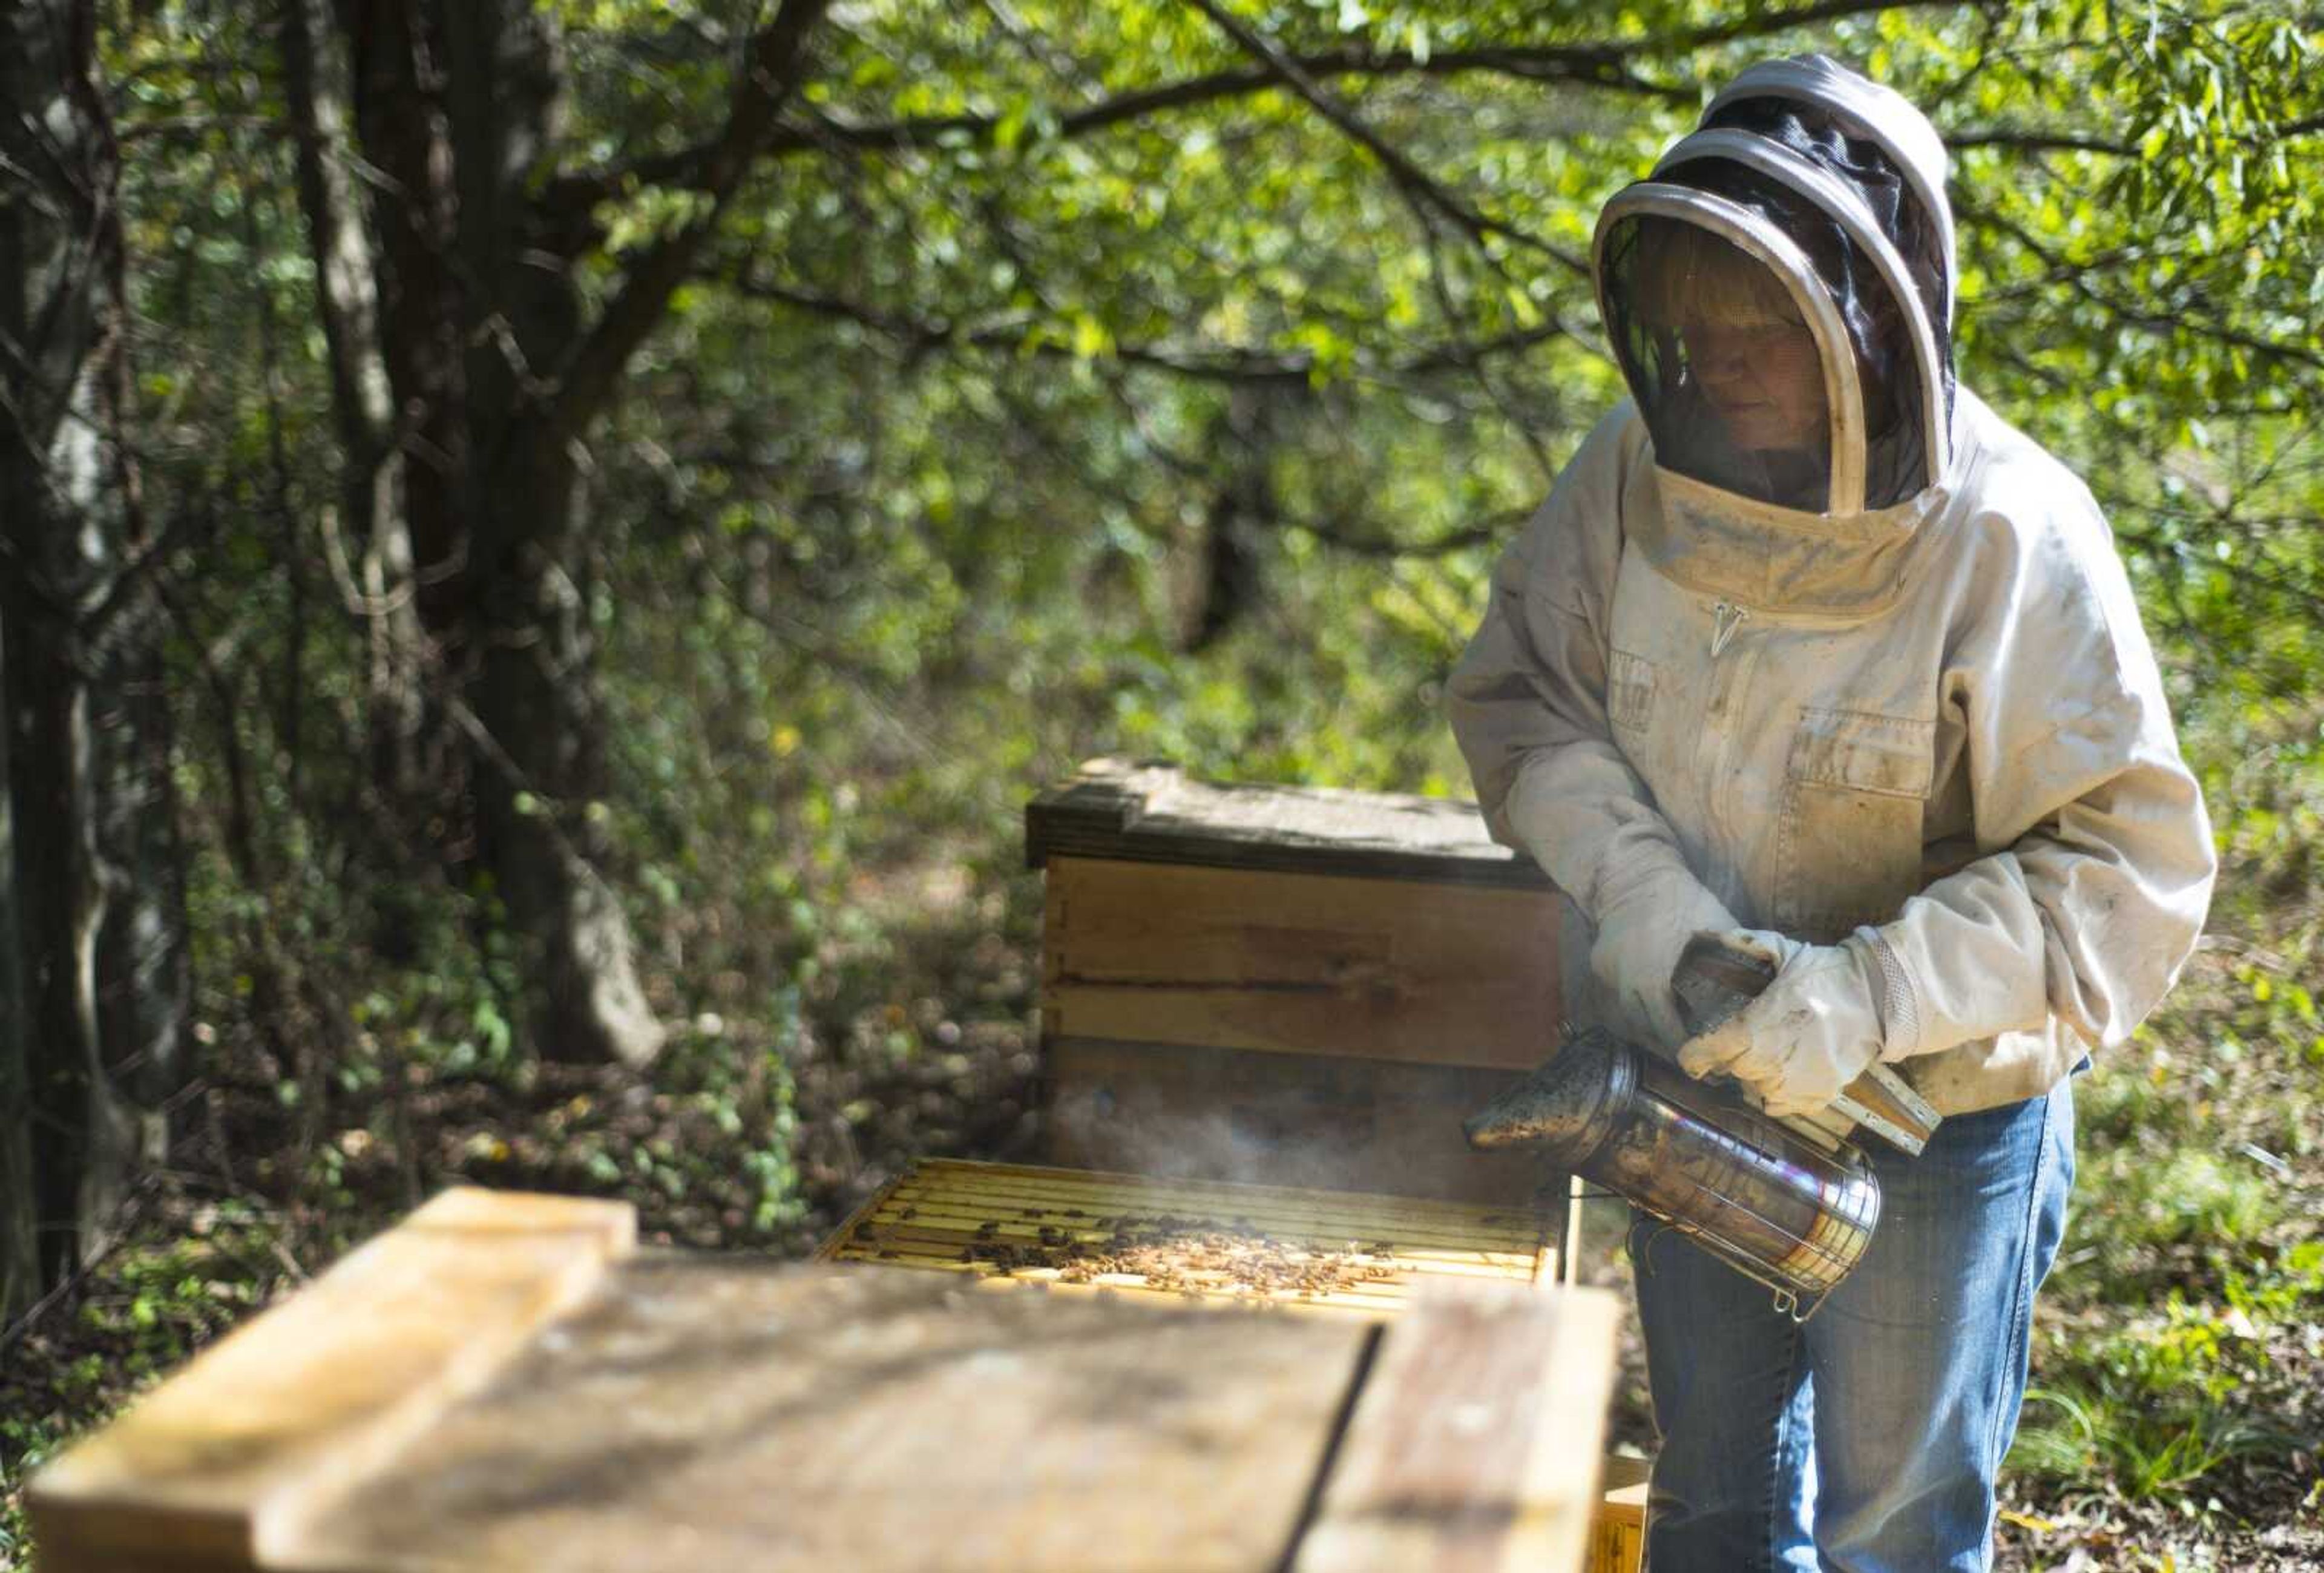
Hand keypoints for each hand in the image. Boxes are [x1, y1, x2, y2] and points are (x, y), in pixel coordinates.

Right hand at [1589, 860, 1738, 1051]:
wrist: (1634, 873)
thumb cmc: (1683, 899)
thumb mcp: (1718, 929)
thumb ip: (1735, 963)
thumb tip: (1760, 993)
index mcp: (1654, 978)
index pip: (1670, 1030)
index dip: (1690, 1050)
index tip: (1708, 1063)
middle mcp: (1625, 983)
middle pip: (1647, 1031)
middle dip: (1670, 1047)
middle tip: (1695, 1058)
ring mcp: (1608, 975)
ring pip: (1629, 1019)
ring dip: (1651, 1031)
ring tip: (1674, 1041)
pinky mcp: (1599, 967)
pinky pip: (1617, 999)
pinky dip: (1637, 1008)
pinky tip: (1653, 1011)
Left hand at [1677, 928, 1885, 1117]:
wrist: (1876, 1001)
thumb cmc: (1826, 976)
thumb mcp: (1784, 951)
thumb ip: (1744, 944)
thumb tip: (1707, 933)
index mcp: (1751, 1033)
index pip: (1702, 1055)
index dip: (1693, 1055)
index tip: (1693, 1052)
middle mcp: (1766, 1066)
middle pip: (1729, 1069)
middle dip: (1731, 1055)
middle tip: (1748, 1036)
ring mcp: (1791, 1087)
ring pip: (1753, 1088)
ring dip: (1755, 1073)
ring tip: (1771, 1051)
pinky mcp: (1814, 1098)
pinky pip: (1779, 1105)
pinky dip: (1778, 1091)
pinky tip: (1786, 1071)